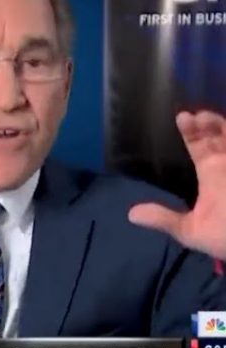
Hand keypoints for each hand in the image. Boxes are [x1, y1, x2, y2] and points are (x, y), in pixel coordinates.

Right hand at [129, 110, 225, 259]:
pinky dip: (224, 144)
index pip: (200, 143)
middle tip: (197, 115)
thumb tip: (131, 213)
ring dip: (222, 128)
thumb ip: (163, 219)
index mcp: (213, 171)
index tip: (183, 115)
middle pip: (219, 136)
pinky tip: (221, 146)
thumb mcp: (192, 232)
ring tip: (210, 120)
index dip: (191, 130)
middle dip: (209, 123)